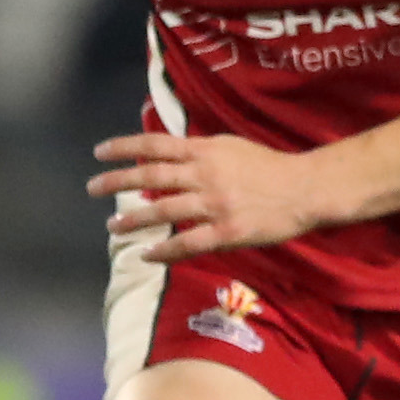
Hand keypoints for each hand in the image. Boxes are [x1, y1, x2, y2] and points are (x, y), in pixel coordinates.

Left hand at [89, 131, 339, 259]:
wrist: (307, 189)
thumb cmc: (271, 167)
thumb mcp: (233, 147)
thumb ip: (200, 152)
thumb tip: (166, 159)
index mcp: (206, 151)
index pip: (156, 145)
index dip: (124, 147)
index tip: (100, 154)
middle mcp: (205, 175)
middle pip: (151, 176)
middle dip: (117, 182)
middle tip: (92, 188)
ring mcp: (216, 205)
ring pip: (164, 210)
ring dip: (135, 220)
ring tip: (113, 227)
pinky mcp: (228, 232)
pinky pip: (189, 243)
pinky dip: (165, 250)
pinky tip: (148, 255)